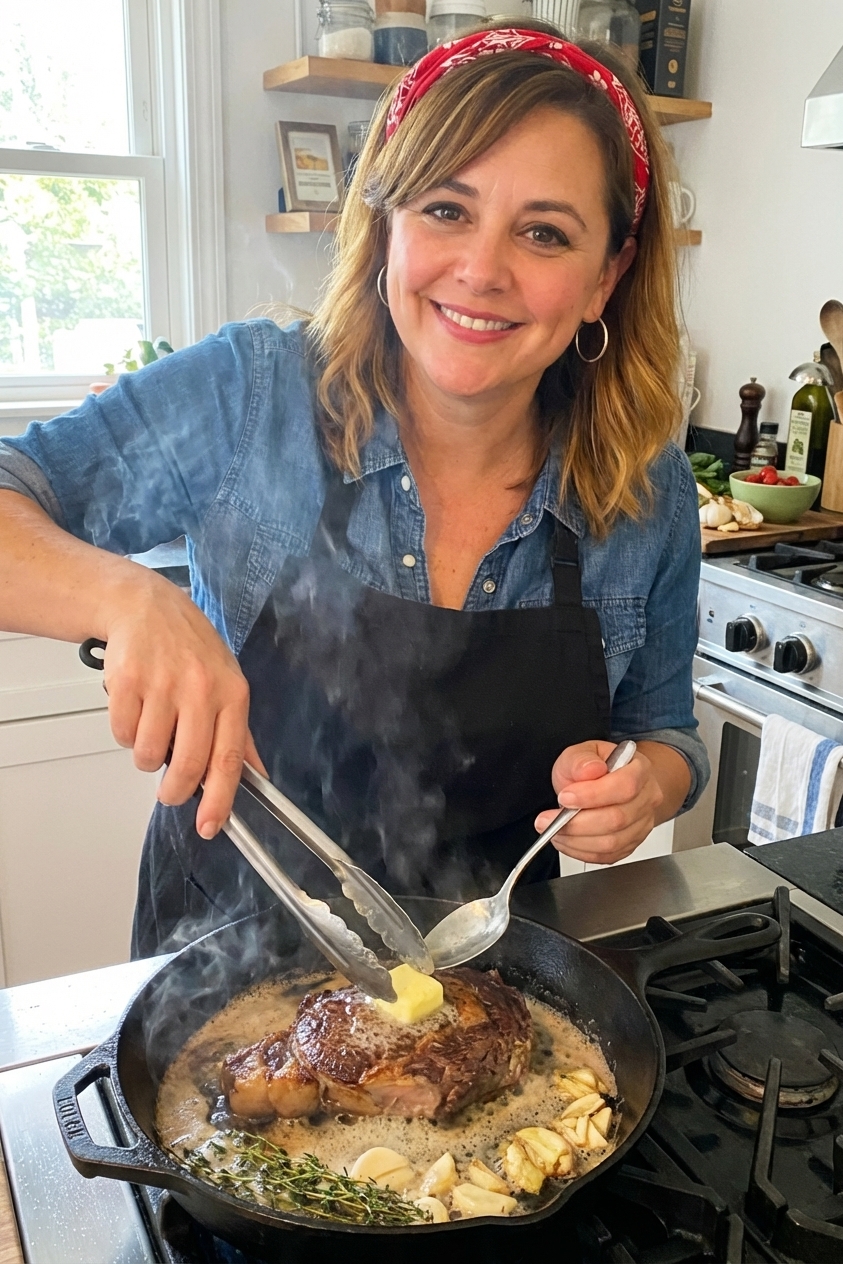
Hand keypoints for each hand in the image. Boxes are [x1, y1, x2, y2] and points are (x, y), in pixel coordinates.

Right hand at [102, 568, 264, 838]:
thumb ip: (240, 735)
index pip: (228, 760)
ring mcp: (162, 684)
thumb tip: (256, 777)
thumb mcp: (227, 685)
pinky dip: (124, 732)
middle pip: (186, 765)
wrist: (146, 606)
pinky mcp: (126, 681)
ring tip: (152, 727)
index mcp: (232, 695)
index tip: (208, 826)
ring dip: (145, 754)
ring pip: (147, 754)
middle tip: (169, 790)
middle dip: (174, 790)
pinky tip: (134, 709)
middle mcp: (200, 690)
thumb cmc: (191, 649)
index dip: (218, 800)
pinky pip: (121, 733)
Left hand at [534, 739, 665, 865]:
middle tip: (548, 819)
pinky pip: (606, 856)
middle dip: (577, 823)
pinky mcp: (630, 845)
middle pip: (617, 819)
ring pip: (611, 842)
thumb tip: (590, 769)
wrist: (608, 784)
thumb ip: (581, 759)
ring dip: (575, 840)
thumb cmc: (596, 768)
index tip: (565, 797)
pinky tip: (566, 840)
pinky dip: (580, 851)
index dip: (592, 795)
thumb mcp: (582, 752)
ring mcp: (641, 824)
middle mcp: (646, 799)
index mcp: (639, 770)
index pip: (624, 786)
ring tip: (553, 830)